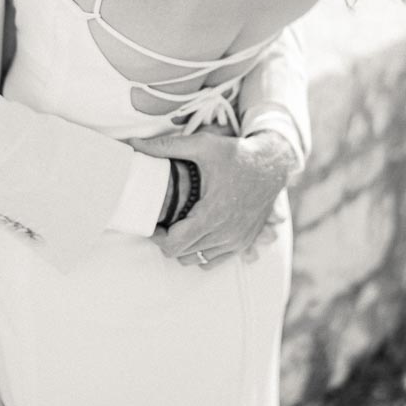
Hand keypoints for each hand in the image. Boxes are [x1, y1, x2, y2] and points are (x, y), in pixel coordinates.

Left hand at [128, 128, 295, 268]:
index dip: (157, 237)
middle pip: (183, 254)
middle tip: (162, 222)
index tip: (153, 223)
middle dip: (168, 240)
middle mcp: (226, 233)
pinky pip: (214, 262)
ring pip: (197, 260)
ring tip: (179, 226)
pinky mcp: (244, 243)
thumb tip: (132, 144)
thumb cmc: (235, 154)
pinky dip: (202, 253)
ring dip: (185, 248)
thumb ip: (165, 147)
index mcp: (212, 213)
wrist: (272, 165)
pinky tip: (197, 233)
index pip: (175, 244)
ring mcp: (236, 241)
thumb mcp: (201, 145)